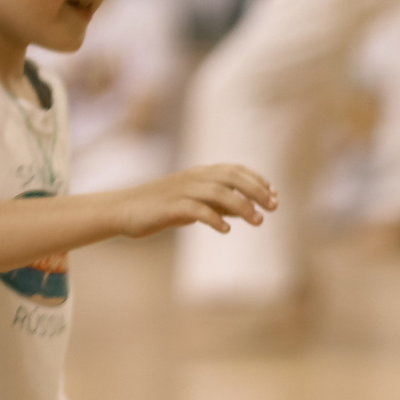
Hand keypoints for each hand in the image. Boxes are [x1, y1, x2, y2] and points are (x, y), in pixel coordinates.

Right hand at [112, 165, 276, 237]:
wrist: (125, 210)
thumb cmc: (163, 207)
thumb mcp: (196, 202)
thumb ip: (220, 203)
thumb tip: (247, 209)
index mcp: (200, 173)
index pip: (235, 170)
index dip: (257, 181)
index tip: (274, 195)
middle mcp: (193, 178)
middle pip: (231, 177)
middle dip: (256, 191)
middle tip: (273, 207)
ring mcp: (181, 190)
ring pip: (218, 192)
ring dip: (241, 206)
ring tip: (257, 221)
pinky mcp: (170, 207)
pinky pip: (196, 210)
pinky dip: (214, 218)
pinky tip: (226, 230)